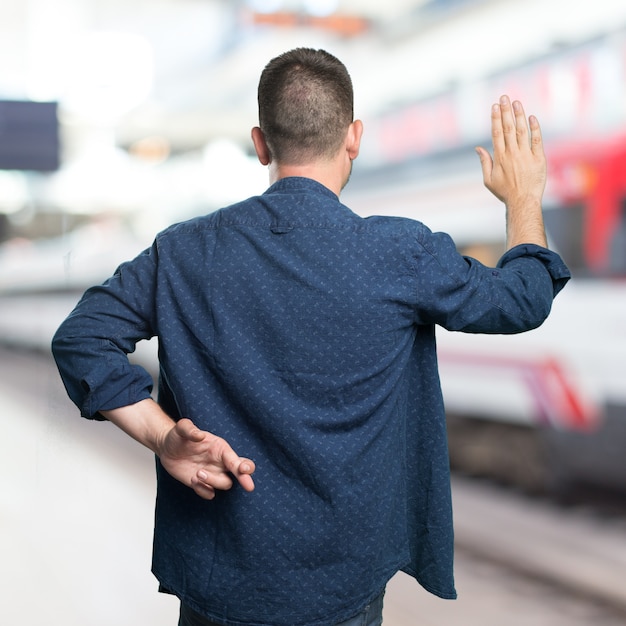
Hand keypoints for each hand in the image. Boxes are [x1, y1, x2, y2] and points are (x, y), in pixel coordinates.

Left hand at [157, 418, 255, 499]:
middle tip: (248, 486)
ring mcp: (212, 474)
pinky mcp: (202, 484)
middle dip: (245, 479)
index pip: (235, 458)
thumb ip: (189, 429)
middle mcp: (220, 462)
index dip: (242, 465)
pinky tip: (192, 480)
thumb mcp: (181, 429)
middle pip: (239, 473)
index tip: (243, 470)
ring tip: (197, 474)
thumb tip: (199, 435)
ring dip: (212, 482)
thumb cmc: (177, 436)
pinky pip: (209, 493)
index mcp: (220, 448)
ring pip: (224, 484)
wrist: (166, 448)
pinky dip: (203, 490)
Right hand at [476, 95, 547, 248]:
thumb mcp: (488, 180)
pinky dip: (534, 128)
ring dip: (519, 115)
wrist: (523, 202)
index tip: (494, 106)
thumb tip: (478, 148)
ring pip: (522, 131)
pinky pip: (536, 140)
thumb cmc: (505, 192)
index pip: (496, 133)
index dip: (495, 118)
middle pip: (508, 128)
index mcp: (499, 158)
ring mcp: (526, 155)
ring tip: (516, 102)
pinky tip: (531, 117)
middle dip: (505, 111)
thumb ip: (484, 162)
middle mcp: (512, 153)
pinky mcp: (538, 158)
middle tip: (504, 97)